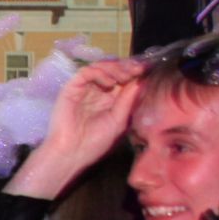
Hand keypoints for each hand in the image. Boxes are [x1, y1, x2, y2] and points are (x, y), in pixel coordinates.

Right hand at [9, 59, 145, 199]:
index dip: (134, 72)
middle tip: (137, 70)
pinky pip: (85, 72)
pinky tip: (109, 83)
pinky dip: (99, 73)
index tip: (147, 69)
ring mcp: (83, 88)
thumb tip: (141, 81)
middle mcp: (96, 91)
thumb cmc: (95, 142)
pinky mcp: (71, 88)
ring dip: (115, 68)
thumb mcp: (119, 121)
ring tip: (125, 77)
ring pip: (99, 67)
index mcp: (109, 99)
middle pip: (111, 69)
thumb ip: (128, 100)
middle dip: (126, 67)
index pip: (122, 79)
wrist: (72, 153)